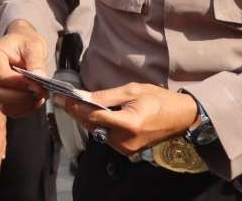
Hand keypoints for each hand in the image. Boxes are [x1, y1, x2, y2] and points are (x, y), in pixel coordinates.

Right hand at [0, 19, 48, 116]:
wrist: (22, 46)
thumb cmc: (26, 43)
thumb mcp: (34, 45)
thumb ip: (36, 61)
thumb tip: (39, 77)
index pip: (2, 77)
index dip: (21, 84)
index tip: (38, 84)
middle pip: (0, 94)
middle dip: (23, 97)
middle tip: (42, 91)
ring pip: (4, 105)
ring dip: (25, 105)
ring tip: (40, 95)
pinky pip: (9, 110)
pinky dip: (24, 109)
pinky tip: (35, 100)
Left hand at [58, 83, 198, 156]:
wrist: (180, 116)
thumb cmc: (158, 99)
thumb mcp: (132, 90)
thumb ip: (106, 96)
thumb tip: (84, 96)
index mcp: (128, 124)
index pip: (94, 116)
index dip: (76, 107)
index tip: (62, 98)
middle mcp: (125, 140)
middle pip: (93, 126)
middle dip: (78, 113)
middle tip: (63, 100)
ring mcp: (126, 148)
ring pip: (98, 132)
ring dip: (87, 119)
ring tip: (74, 105)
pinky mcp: (127, 150)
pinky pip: (107, 137)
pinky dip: (98, 125)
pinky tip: (92, 114)